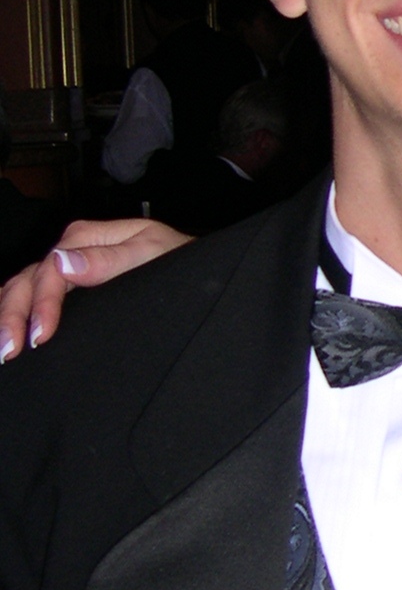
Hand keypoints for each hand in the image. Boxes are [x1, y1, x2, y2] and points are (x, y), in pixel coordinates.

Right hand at [0, 218, 190, 361]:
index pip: (49, 271)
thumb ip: (109, 260)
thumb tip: (62, 264)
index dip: (41, 304)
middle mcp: (70, 251)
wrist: (194, 267)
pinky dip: (13, 312)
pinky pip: (30, 296)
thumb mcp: (151, 252)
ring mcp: (66, 268)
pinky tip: (7, 332)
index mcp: (85, 238)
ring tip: (2, 350)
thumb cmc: (176, 258)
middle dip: (12, 315)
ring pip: (21, 288)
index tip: (40, 336)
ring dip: (7, 316)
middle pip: (27, 281)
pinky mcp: (68, 287)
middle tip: (8, 351)